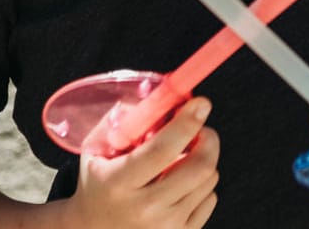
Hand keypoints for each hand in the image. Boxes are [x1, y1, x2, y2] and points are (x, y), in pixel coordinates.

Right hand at [66, 97, 219, 228]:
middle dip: (208, 139)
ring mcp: (164, 227)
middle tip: (201, 129)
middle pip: (198, 167)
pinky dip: (202, 184)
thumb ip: (123, 119)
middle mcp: (144, 209)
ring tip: (182, 159)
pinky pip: (210, 198)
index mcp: (119, 183)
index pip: (162, 149)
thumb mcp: (97, 150)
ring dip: (203, 160)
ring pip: (208, 180)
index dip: (187, 122)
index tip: (201, 103)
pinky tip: (181, 184)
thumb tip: (161, 93)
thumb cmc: (98, 182)